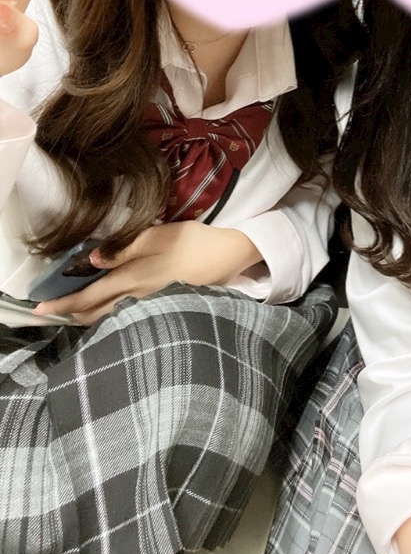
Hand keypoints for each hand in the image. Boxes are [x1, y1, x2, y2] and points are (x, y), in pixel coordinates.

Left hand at [33, 220, 261, 324]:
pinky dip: (110, 317)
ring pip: (112, 317)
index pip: (89, 297)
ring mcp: (152, 304)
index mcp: (133, 279)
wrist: (228, 258)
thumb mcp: (159, 235)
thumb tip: (92, 258)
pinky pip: (127, 316)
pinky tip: (111, 313)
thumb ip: (125, 246)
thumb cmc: (193, 242)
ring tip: (74, 316)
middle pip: (97, 313)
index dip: (64, 303)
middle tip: (53, 315)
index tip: (40, 310)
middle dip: (72, 314)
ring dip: (90, 318)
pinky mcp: (164, 304)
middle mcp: (138, 297)